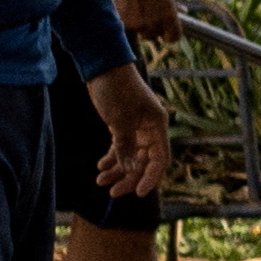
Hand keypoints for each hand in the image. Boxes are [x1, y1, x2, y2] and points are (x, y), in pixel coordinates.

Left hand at [88, 66, 173, 203]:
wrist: (102, 66)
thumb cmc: (115, 90)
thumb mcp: (119, 120)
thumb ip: (125, 146)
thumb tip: (128, 168)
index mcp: (157, 125)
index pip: (160, 158)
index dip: (151, 178)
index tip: (138, 193)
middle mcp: (150, 128)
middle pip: (144, 161)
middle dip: (129, 177)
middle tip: (112, 192)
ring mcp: (136, 127)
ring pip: (131, 156)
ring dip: (118, 170)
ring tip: (100, 181)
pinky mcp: (122, 124)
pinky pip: (121, 147)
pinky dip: (112, 157)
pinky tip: (100, 166)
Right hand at [109, 0, 188, 49]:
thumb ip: (172, 5)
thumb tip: (185, 11)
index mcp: (169, 15)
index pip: (174, 37)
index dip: (169, 34)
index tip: (164, 31)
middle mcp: (156, 23)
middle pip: (154, 35)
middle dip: (150, 27)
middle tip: (144, 11)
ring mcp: (139, 25)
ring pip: (140, 32)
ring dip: (138, 25)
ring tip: (134, 6)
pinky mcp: (124, 24)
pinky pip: (127, 28)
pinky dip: (126, 21)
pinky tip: (125, 6)